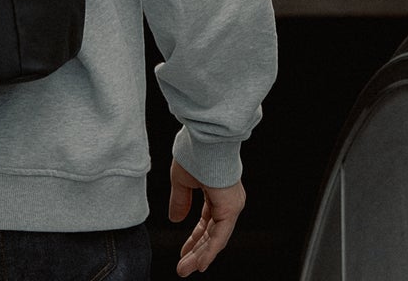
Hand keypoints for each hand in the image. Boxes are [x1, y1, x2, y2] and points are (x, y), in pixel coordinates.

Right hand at [167, 159, 244, 275]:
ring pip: (216, 238)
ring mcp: (231, 206)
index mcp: (217, 193)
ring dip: (200, 256)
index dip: (194, 239)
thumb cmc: (194, 152)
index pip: (206, 223)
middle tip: (183, 268)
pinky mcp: (230, 209)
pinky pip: (220, 236)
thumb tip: (176, 220)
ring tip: (185, 270)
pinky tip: (200, 264)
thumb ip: (180, 201)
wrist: (204, 139)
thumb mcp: (181, 181)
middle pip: (211, 234)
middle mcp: (227, 202)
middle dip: (195, 252)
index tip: (183, 253)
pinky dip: (210, 251)